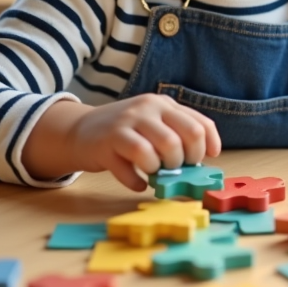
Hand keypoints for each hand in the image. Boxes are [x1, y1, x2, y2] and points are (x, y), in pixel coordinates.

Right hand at [28, 95, 221, 190]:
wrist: (80, 130)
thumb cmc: (126, 131)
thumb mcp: (153, 122)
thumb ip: (177, 132)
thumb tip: (204, 159)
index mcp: (163, 104)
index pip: (199, 125)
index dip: (207, 148)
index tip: (203, 161)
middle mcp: (146, 109)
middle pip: (182, 139)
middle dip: (184, 161)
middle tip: (175, 168)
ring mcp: (125, 125)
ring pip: (156, 152)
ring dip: (160, 171)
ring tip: (154, 172)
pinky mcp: (106, 144)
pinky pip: (131, 169)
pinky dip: (138, 182)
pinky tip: (138, 182)